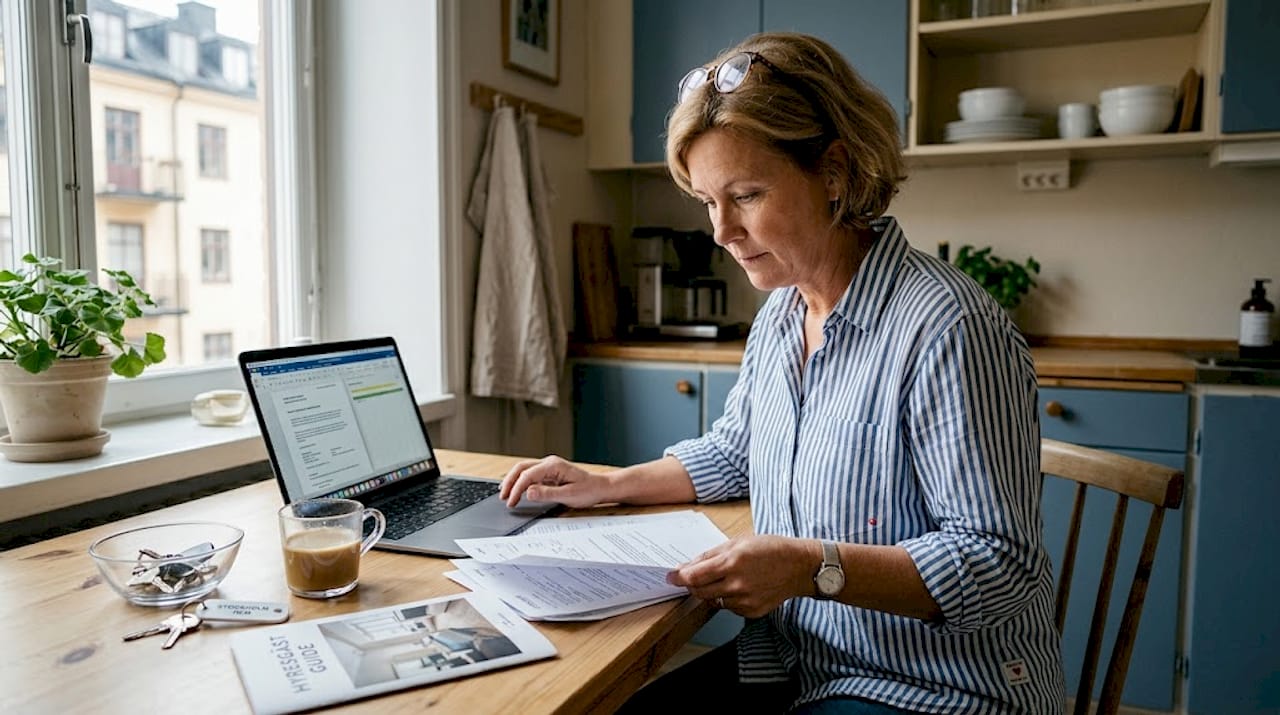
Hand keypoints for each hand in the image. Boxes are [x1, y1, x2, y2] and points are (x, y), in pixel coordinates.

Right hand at [499, 455, 612, 508]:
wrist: (599, 488)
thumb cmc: (588, 490)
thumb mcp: (569, 495)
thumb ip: (547, 494)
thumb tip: (528, 492)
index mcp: (553, 466)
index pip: (528, 475)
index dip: (517, 488)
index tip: (511, 501)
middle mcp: (549, 463)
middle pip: (521, 468)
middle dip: (510, 482)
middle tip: (503, 497)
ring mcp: (548, 467)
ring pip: (524, 469)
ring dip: (513, 480)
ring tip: (505, 494)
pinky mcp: (548, 473)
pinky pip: (530, 474)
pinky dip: (520, 482)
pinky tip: (516, 490)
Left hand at [666, 535, 816, 618]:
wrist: (799, 567)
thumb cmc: (771, 549)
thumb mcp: (738, 542)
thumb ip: (710, 555)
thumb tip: (688, 566)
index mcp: (732, 562)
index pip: (694, 576)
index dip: (678, 577)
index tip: (671, 577)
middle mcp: (737, 584)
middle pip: (699, 592)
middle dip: (692, 584)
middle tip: (693, 577)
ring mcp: (745, 601)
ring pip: (713, 601)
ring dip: (711, 591)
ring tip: (726, 577)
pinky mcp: (751, 612)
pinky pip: (729, 608)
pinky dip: (727, 598)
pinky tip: (740, 587)